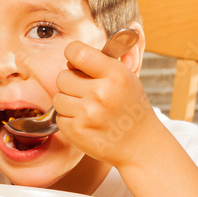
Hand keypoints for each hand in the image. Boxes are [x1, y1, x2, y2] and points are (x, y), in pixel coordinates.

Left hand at [52, 38, 159, 168]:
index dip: (72, 54)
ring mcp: (88, 114)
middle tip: (86, 92)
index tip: (75, 61)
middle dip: (70, 83)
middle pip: (62, 77)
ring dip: (68, 102)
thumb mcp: (125, 77)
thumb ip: (100, 62)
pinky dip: (69, 119)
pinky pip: (58, 117)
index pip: (77, 52)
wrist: (140, 144)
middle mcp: (101, 93)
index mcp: (114, 74)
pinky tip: (85, 122)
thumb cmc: (130, 107)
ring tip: (87, 108)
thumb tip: (71, 54)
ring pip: (57, 98)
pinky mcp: (78, 132)